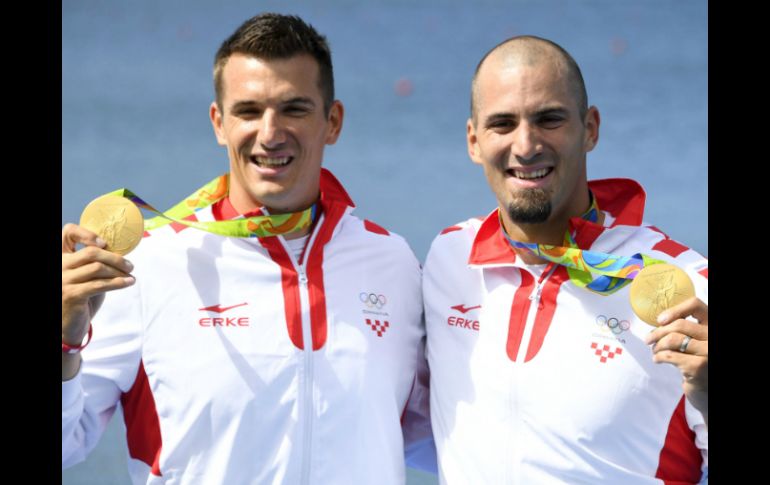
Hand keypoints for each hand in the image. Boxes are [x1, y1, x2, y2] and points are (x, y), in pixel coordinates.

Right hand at [61, 223, 134, 346]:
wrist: (69, 327)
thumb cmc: (81, 298)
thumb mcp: (85, 276)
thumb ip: (94, 263)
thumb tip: (119, 251)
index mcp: (60, 257)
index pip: (67, 232)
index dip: (87, 233)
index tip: (105, 243)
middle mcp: (58, 266)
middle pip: (91, 252)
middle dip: (115, 258)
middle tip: (129, 265)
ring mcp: (63, 280)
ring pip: (98, 268)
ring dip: (119, 272)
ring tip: (130, 276)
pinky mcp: (71, 295)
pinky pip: (100, 284)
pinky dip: (118, 283)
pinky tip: (128, 283)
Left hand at [644, 297, 707, 424]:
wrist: (707, 390)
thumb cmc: (698, 362)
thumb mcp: (696, 341)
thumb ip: (686, 329)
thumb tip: (659, 320)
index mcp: (713, 326)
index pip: (696, 305)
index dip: (676, 309)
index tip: (660, 319)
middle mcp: (713, 337)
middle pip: (679, 324)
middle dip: (658, 332)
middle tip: (648, 339)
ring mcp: (708, 352)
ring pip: (672, 339)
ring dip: (657, 345)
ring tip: (654, 351)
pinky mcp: (698, 366)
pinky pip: (669, 355)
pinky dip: (658, 357)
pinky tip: (657, 360)